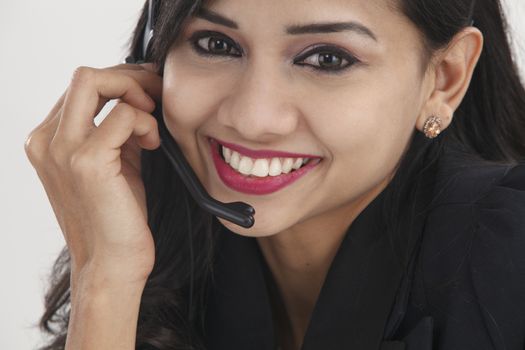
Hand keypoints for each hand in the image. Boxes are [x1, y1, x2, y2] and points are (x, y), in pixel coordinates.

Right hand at [24, 63, 162, 287]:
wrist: (111, 263)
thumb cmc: (114, 217)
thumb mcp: (112, 164)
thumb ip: (116, 131)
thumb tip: (138, 97)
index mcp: (48, 141)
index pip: (82, 88)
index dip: (120, 82)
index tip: (148, 92)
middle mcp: (46, 141)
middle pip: (84, 76)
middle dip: (129, 77)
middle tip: (156, 95)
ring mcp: (61, 150)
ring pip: (95, 82)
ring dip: (136, 94)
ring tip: (152, 124)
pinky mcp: (86, 162)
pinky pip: (123, 114)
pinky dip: (146, 123)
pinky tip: (152, 144)